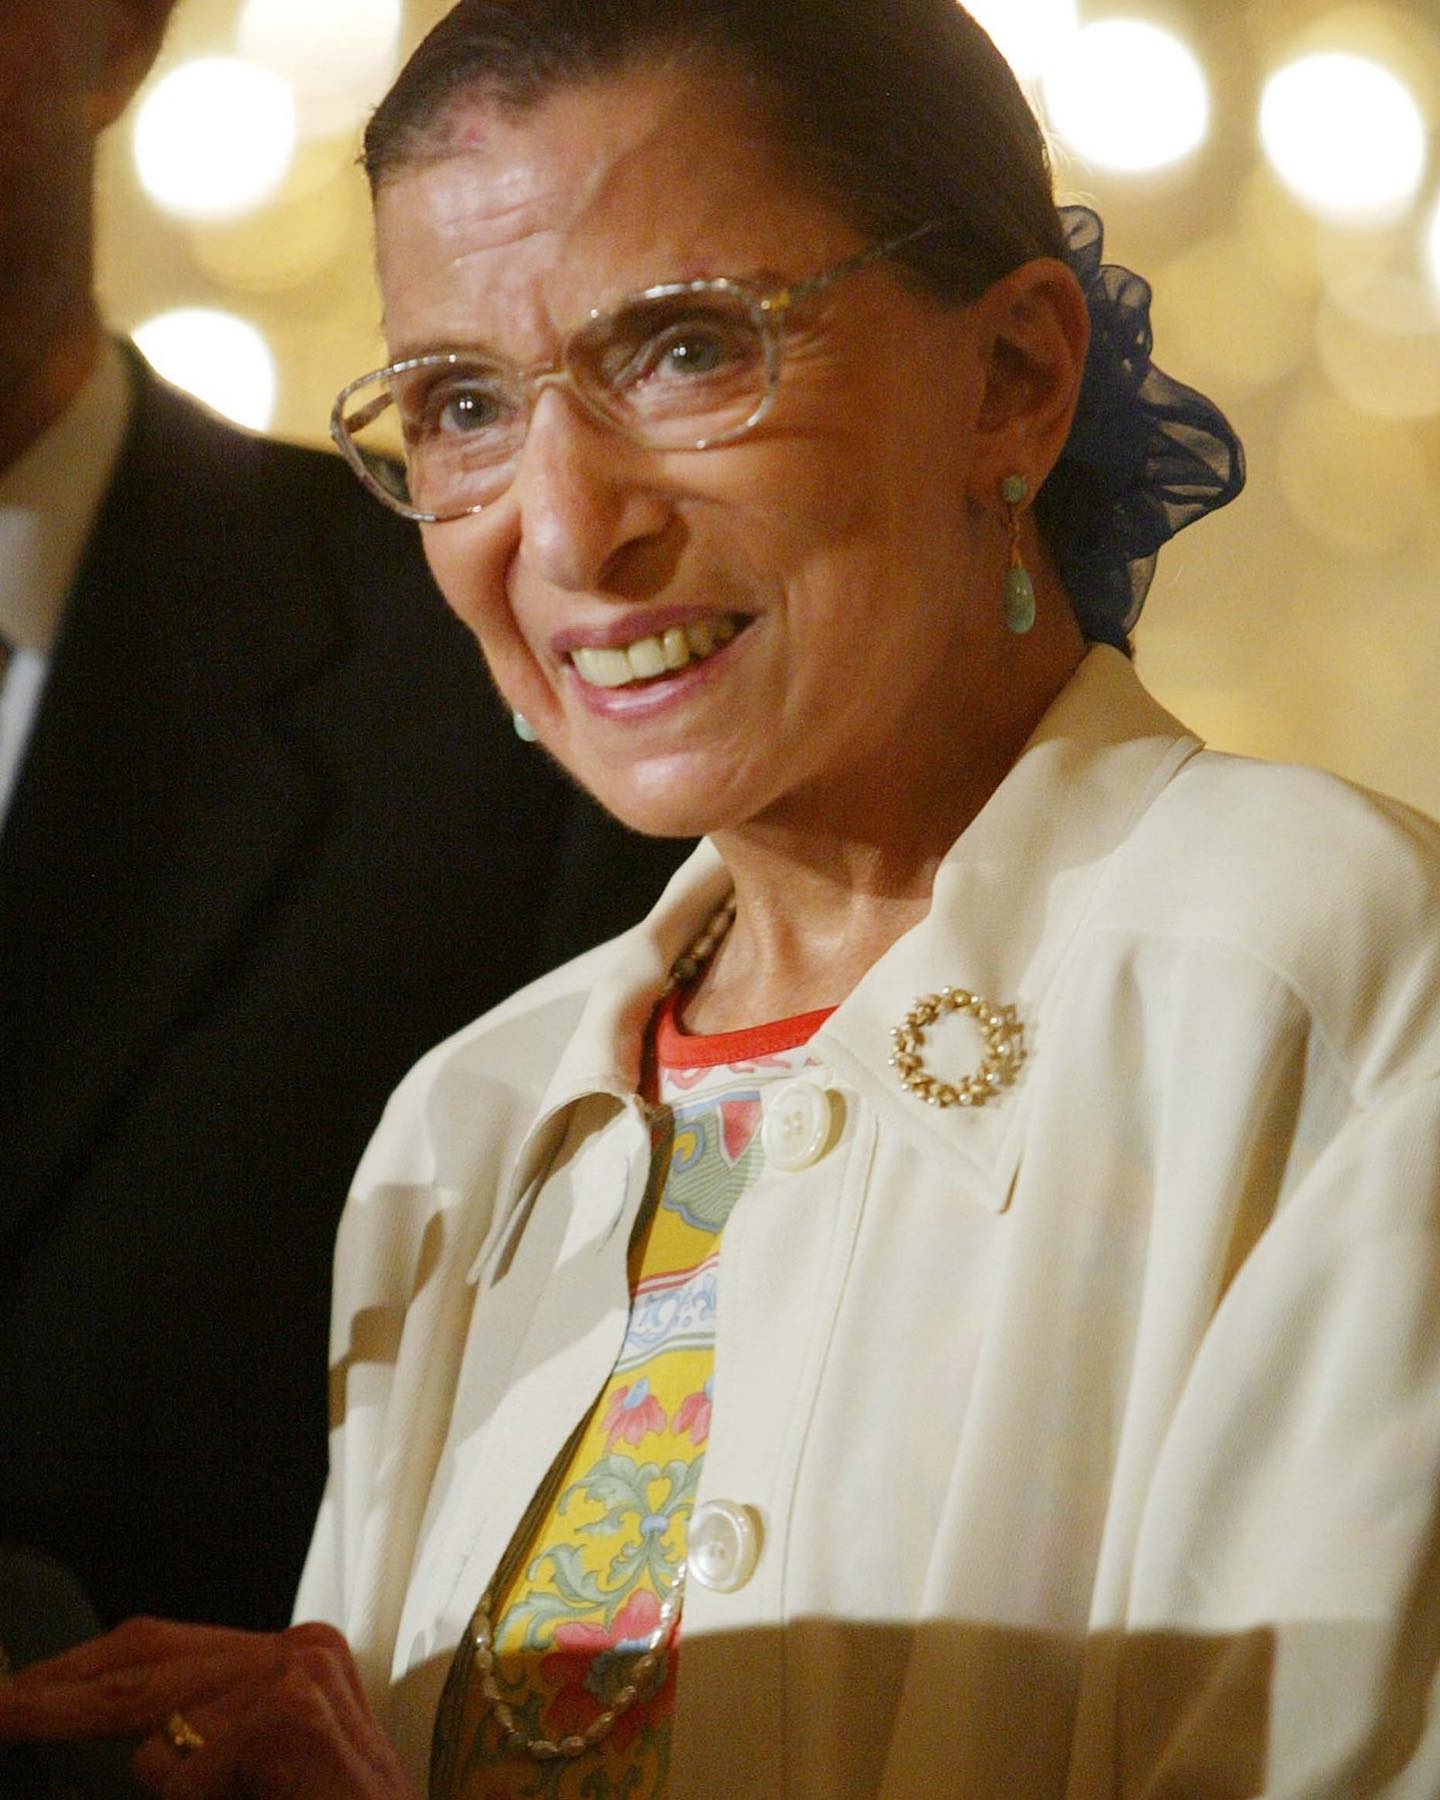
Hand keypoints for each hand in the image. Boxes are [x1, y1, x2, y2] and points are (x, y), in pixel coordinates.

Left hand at [0, 1615, 416, 1796]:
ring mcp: (305, 1671)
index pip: (163, 1648)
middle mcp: (304, 1649)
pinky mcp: (296, 1712)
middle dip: (61, 1686)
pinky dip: (181, 1788)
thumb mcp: (251, 1784)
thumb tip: (115, 1744)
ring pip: (164, 1699)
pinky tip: (202, 1795)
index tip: (12, 1696)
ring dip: (121, 1750)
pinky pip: (189, 1753)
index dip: (80, 1670)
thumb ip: (195, 1749)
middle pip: (152, 1654)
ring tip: (35, 1727)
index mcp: (293, 1663)